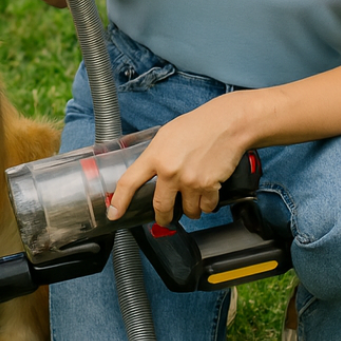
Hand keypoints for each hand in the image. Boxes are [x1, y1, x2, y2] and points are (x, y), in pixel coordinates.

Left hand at [108, 101, 248, 225]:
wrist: (227, 123)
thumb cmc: (197, 126)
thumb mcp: (165, 135)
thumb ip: (155, 156)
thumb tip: (146, 174)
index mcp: (154, 156)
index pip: (129, 183)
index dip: (119, 202)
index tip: (114, 214)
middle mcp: (170, 171)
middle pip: (160, 207)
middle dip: (163, 217)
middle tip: (165, 217)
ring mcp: (190, 181)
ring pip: (187, 211)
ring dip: (189, 210)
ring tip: (192, 199)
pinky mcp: (209, 186)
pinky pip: (206, 207)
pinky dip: (207, 205)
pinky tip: (207, 194)